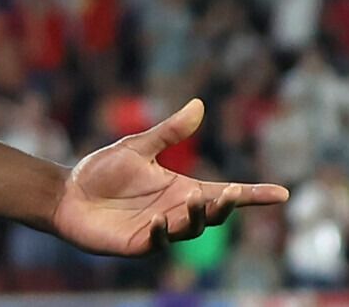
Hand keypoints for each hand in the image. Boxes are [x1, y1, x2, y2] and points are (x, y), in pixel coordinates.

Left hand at [51, 99, 288, 255]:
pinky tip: (157, 220)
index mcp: (182, 190)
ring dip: (197, 216)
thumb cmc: (102, 172)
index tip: (282, 193)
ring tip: (196, 198)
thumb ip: (169, 132)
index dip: (253, 195)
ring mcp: (160, 230)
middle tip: (230, 193)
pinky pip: (157, 242)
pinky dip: (161, 232)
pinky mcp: (138, 243)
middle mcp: (176, 212)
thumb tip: (198, 105)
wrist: (66, 193)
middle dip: (225, 206)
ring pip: (190, 229)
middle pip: (214, 214)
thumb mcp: (137, 148)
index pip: (224, 193)